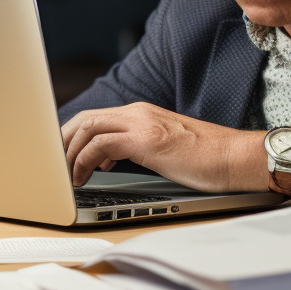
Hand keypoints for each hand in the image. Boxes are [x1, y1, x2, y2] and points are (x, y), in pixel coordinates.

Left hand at [60, 102, 267, 191]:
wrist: (236, 158)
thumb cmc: (208, 159)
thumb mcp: (164, 149)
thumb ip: (136, 148)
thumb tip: (108, 158)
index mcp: (142, 114)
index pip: (95, 117)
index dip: (72, 135)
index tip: (62, 156)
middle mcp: (138, 113)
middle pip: (84, 119)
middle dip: (62, 142)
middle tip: (53, 166)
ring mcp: (142, 123)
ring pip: (87, 127)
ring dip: (68, 152)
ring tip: (64, 176)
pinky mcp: (146, 140)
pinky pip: (100, 144)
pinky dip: (83, 160)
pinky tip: (83, 176)